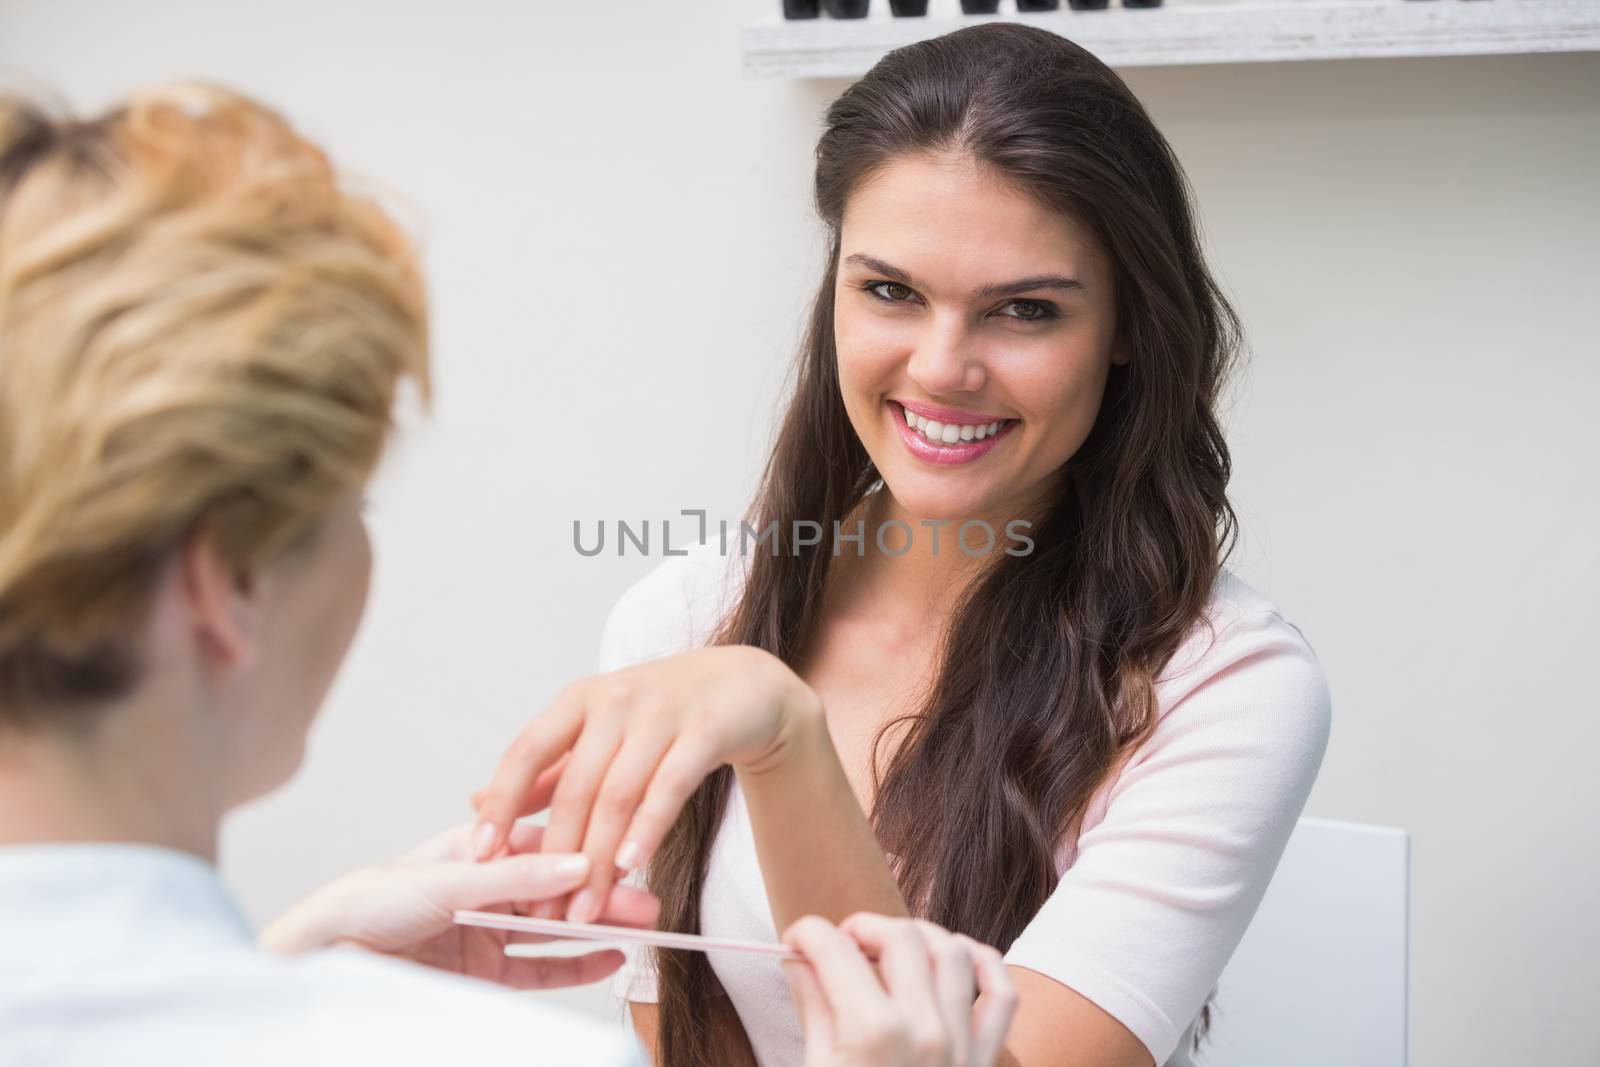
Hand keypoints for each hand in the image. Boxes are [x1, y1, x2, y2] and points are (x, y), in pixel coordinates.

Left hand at [260, 821, 660, 988]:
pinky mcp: (484, 973)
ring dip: (598, 928)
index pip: (545, 848)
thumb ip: (515, 877)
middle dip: (603, 895)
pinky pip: (540, 969)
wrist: (322, 958)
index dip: (586, 856)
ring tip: (643, 928)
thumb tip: (577, 863)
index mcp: (478, 849)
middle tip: (648, 903)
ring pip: (556, 928)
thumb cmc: (370, 903)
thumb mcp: (448, 881)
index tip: (623, 862)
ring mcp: (487, 931)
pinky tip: (611, 956)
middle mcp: (487, 887)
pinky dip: (576, 964)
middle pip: (557, 891)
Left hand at [473, 645, 822, 922]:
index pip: (527, 751)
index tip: (480, 852)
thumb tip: (477, 804)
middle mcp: (615, 701)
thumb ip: (547, 769)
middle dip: (555, 855)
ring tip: (586, 909)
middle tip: (542, 911)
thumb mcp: (600, 731)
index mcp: (579, 700)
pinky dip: (646, 830)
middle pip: (575, 787)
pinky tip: (632, 867)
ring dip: (599, 859)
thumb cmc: (664, 714)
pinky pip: (669, 788)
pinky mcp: (706, 729)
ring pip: (618, 795)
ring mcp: (662, 713)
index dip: (502, 802)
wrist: (746, 686)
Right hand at [783, 914, 1018, 1066]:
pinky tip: (951, 959)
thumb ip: (816, 1011)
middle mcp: (924, 1030)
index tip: (796, 940)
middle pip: (900, 937)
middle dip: (863, 928)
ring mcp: (962, 1044)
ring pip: (953, 951)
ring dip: (919, 936)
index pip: (835, 949)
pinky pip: (1000, 992)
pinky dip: (981, 963)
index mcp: (872, 1034)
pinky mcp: (984, 1060)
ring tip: (890, 950)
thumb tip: (800, 962)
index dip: (808, 934)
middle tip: (841, 945)